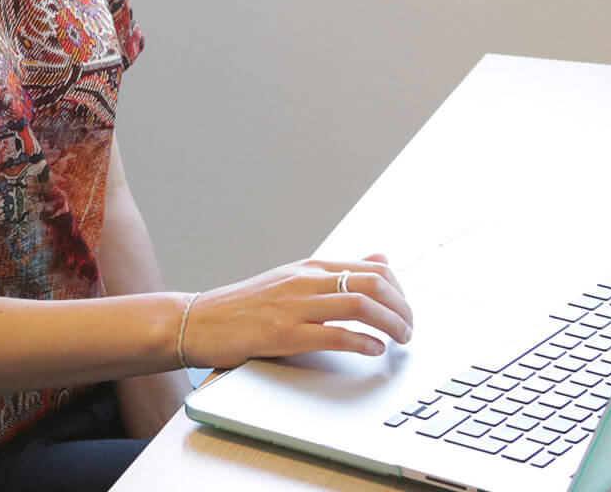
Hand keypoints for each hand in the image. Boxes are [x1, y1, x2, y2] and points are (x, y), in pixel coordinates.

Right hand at [181, 253, 412, 369]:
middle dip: (401, 307)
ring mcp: (294, 305)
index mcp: (311, 267)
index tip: (405, 310)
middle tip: (409, 328)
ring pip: (358, 303)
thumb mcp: (294, 279)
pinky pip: (333, 334)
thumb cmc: (247, 305)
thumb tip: (381, 258)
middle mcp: (306, 280)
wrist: (200, 320)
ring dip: (389, 323)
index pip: (372, 268)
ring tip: (400, 339)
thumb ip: (337, 272)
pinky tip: (374, 351)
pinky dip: (362, 342)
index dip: (399, 290)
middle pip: (372, 283)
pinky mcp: (283, 333)